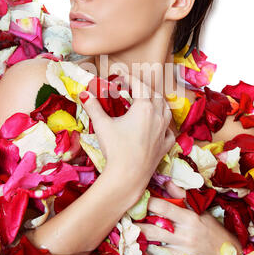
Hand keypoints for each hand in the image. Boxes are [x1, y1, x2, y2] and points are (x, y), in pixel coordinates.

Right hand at [79, 70, 175, 193]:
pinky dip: (165, 125)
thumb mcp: (102, 125)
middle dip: (144, 88)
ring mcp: (164, 131)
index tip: (120, 78)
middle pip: (155, 94)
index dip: (129, 78)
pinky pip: (170, 131)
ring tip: (148, 102)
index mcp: (144, 107)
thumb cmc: (115, 149)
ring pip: (166, 110)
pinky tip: (160, 127)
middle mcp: (158, 116)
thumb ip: (93, 107)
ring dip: (158, 102)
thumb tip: (83, 94)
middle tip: (131, 89)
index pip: (139, 85)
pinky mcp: (165, 146)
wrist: (127, 176)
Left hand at [137, 181, 241, 254]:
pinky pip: (158, 252)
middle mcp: (183, 234)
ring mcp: (179, 248)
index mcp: (189, 218)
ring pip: (153, 241)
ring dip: (140, 234)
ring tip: (127, 226)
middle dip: (138, 221)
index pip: (164, 208)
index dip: (148, 202)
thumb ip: (182, 196)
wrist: (224, 254)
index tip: (138, 197)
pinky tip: (138, 241)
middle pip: (154, 227)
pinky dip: (148, 245)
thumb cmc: (212, 229)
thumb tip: (167, 182)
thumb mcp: (200, 210)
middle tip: (126, 214)